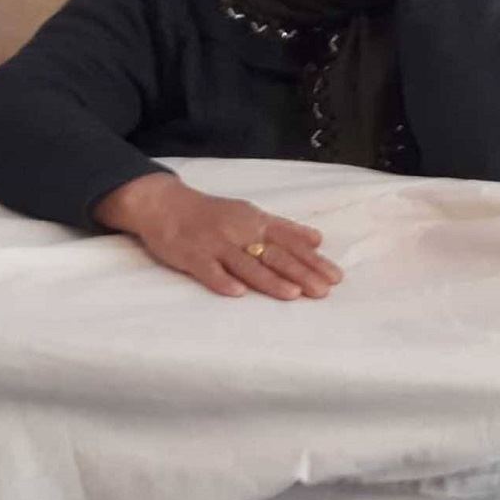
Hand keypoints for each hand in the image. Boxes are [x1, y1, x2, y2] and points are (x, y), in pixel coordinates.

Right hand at [94, 173, 343, 299]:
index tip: (335, 276)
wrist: (165, 205)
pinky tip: (238, 293)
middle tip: (322, 291)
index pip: (290, 242)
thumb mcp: (250, 215)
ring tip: (292, 294)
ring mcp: (215, 244)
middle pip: (274, 254)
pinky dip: (222, 280)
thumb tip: (317, 239)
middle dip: (300, 273)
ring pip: (246, 264)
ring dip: (269, 279)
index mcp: (256, 222)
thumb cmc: (212, 214)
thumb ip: (284, 228)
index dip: (313, 260)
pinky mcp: (192, 255)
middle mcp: (240, 232)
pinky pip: (208, 270)